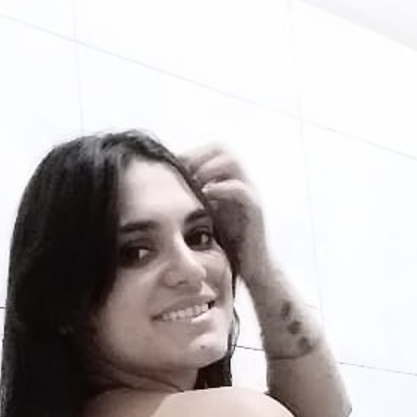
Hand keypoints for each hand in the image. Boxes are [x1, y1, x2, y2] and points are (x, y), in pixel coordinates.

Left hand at [179, 142, 270, 283]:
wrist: (249, 268)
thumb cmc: (224, 245)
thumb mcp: (203, 217)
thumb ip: (192, 200)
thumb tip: (161, 190)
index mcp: (228, 179)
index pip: (211, 150)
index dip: (190, 153)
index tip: (171, 166)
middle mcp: (240, 180)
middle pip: (221, 148)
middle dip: (197, 156)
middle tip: (180, 172)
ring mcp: (250, 193)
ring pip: (232, 162)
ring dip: (208, 169)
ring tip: (192, 183)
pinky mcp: (255, 210)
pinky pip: (241, 190)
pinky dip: (221, 189)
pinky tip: (206, 197)